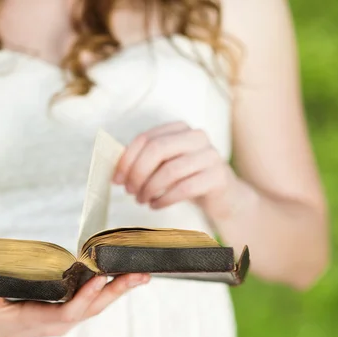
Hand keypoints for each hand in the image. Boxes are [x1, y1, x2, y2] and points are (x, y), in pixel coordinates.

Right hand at [0, 273, 149, 336]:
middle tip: (139, 275)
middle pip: (92, 309)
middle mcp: (56, 323)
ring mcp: (62, 318)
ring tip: (141, 275)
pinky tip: (121, 278)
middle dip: (116, 291)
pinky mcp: (64, 311)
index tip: (100, 279)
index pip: (67, 312)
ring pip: (96, 305)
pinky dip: (107, 290)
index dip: (84, 297)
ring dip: (119, 290)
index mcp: (37, 321)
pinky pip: (90, 302)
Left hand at [113, 122, 241, 219]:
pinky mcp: (218, 176)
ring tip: (142, 200)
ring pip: (171, 170)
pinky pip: (185, 188)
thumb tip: (116, 172)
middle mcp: (196, 136)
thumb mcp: (164, 165)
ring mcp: (210, 155)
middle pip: (157, 149)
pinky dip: (165, 199)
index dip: (127, 160)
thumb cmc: (185, 178)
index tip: (117, 180)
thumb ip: (143, 162)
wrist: (222, 195)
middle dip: (138, 173)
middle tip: (130, 191)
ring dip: (150, 188)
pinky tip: (156, 205)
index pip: (145, 138)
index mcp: (179, 128)